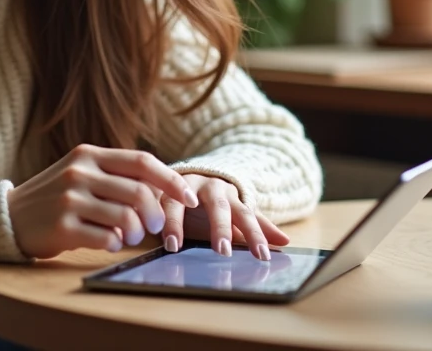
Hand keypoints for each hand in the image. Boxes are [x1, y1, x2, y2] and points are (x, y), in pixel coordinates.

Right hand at [6, 144, 198, 258]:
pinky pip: (106, 238)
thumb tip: (165, 188)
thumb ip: (116, 174)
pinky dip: (115, 244)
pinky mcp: (62, 225)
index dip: (172, 180)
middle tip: (156, 227)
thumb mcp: (82, 173)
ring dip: (136, 232)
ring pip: (126, 217)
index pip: (143, 162)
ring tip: (129, 235)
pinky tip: (108, 242)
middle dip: (157, 214)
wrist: (10, 216)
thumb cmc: (56, 197)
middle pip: (139, 192)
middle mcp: (80, 171)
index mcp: (89, 154)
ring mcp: (69, 198)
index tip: (191, 198)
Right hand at [161, 173, 289, 260]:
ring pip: (180, 202)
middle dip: (220, 228)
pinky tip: (146, 228)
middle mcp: (208, 188)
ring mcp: (182, 187)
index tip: (262, 256)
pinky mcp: (159, 189)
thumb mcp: (236, 212)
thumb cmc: (214, 202)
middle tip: (223, 251)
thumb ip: (257, 226)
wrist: (188, 175)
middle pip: (217, 207)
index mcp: (230, 195)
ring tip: (174, 245)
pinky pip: (156, 199)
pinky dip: (151, 213)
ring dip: (176, 223)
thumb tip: (286, 241)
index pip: (246, 215)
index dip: (254, 235)